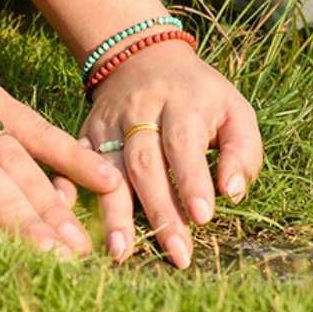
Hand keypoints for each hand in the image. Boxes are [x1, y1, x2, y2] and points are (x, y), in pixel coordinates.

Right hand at [68, 41, 261, 266]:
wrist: (143, 58)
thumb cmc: (199, 96)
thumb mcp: (234, 109)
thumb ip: (243, 150)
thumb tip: (231, 192)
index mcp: (181, 103)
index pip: (183, 142)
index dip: (191, 179)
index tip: (202, 217)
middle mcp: (139, 111)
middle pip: (144, 162)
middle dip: (159, 210)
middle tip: (176, 253)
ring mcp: (107, 124)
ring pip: (107, 169)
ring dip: (113, 212)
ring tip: (120, 252)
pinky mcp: (84, 134)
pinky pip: (73, 163)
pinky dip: (69, 190)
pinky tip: (70, 221)